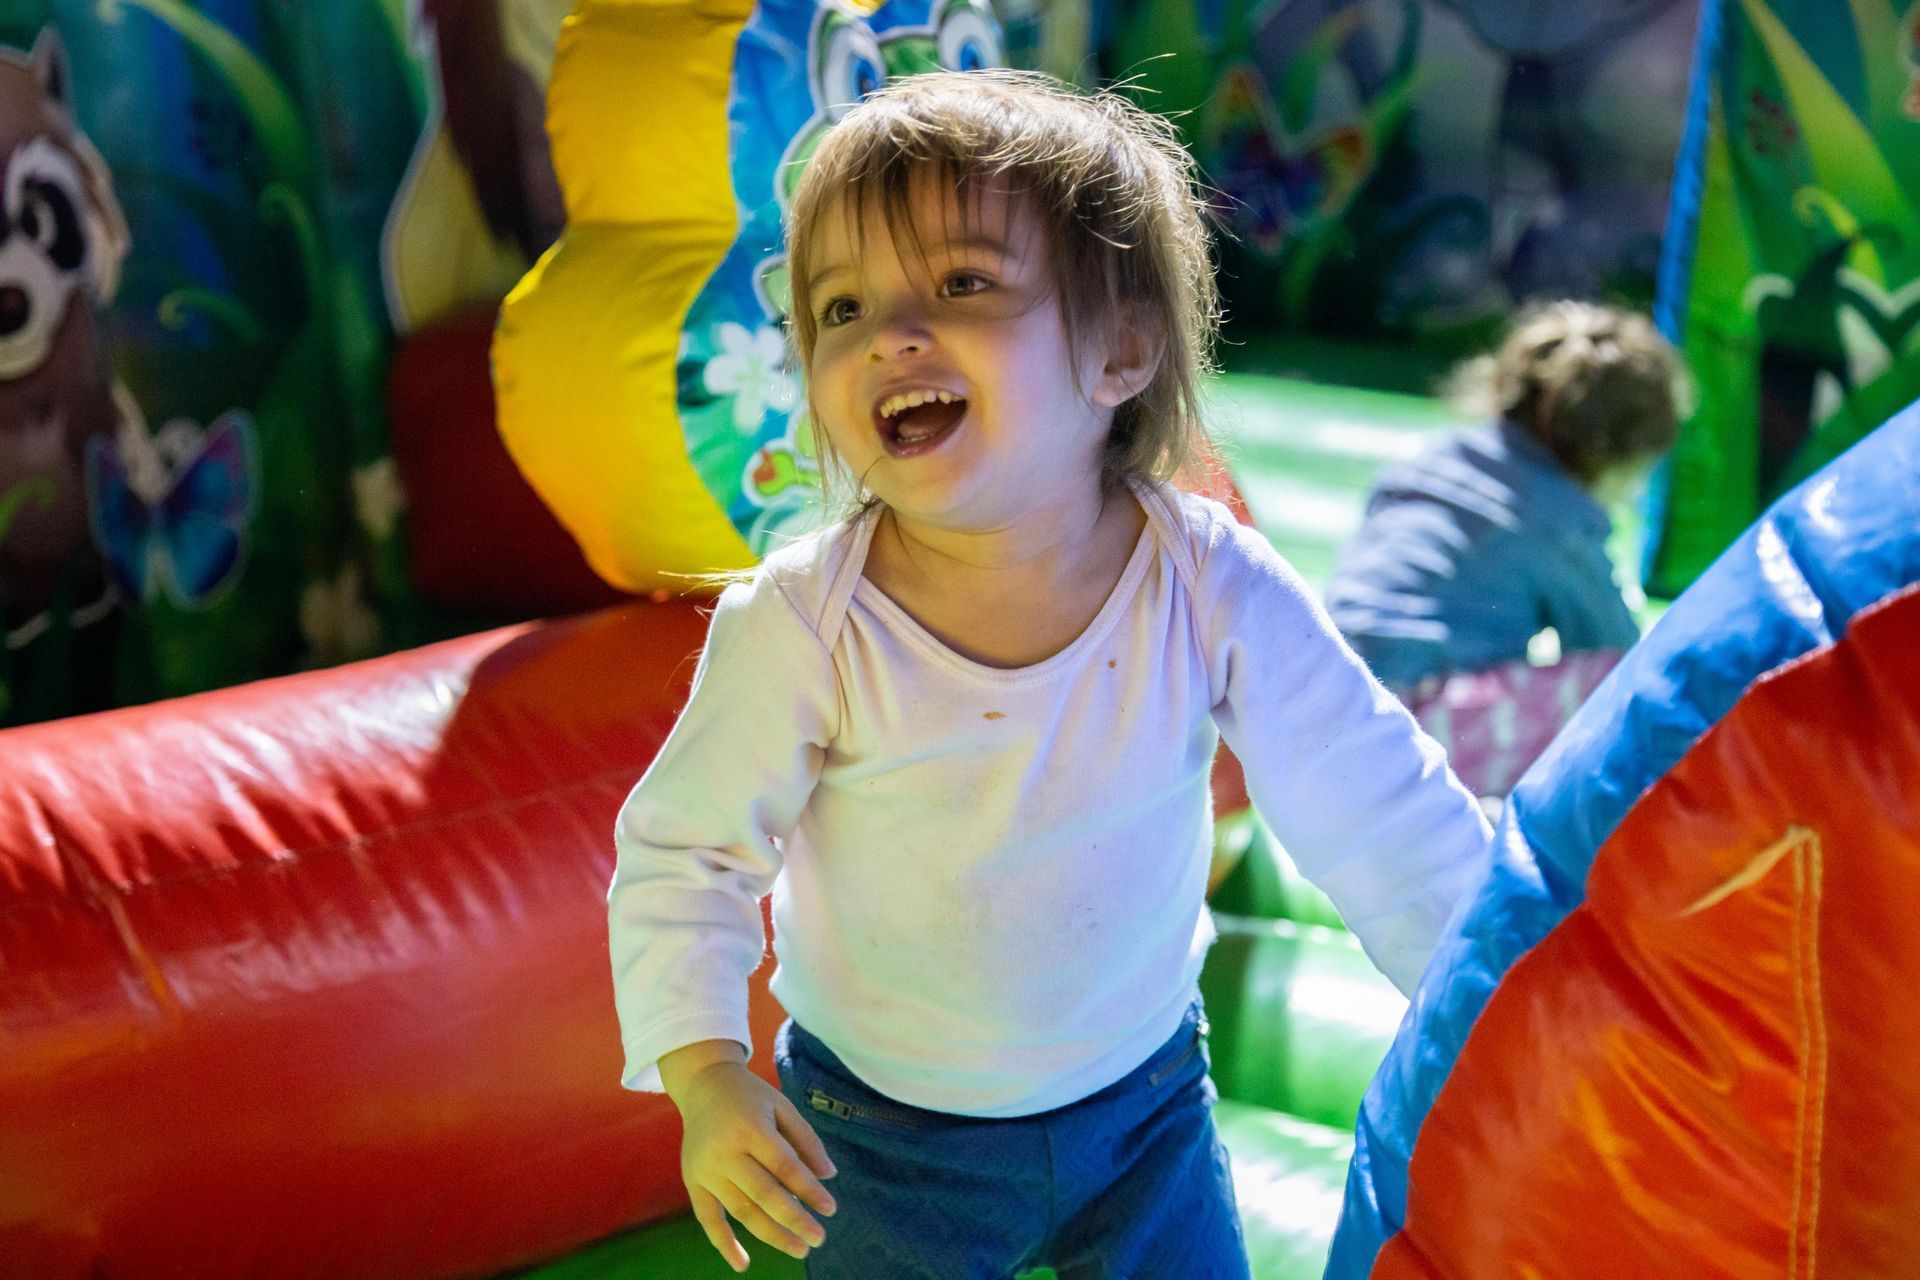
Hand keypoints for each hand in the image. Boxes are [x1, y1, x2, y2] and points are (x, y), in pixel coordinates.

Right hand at [662, 1042, 837, 1271]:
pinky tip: (743, 1264)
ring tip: (798, 1249)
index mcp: (751, 1127)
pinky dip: (723, 1244)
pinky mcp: (693, 1182)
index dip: (809, 1190)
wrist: (703, 1085)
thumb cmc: (750, 1097)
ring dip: (770, 1234)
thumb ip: (806, 1139)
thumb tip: (830, 1176)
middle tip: (818, 1239)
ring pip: (741, 1210)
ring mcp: (706, 1169)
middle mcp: (726, 1151)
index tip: (831, 1210)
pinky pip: (708, 1218)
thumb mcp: (781, 1106)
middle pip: (764, 1193)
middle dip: (794, 1219)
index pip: (785, 1166)